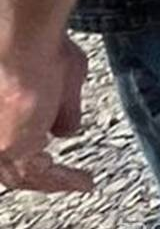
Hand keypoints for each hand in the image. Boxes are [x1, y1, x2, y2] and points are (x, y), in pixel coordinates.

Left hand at [0, 34, 92, 192]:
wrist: (27, 46)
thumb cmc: (39, 49)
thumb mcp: (63, 78)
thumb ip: (62, 109)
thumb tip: (65, 130)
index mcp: (3, 113)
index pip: (10, 141)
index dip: (32, 149)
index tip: (51, 154)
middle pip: (12, 164)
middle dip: (40, 171)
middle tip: (62, 178)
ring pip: (23, 173)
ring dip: (53, 180)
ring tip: (78, 182)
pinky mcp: (11, 148)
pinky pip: (40, 174)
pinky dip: (64, 179)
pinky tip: (82, 180)